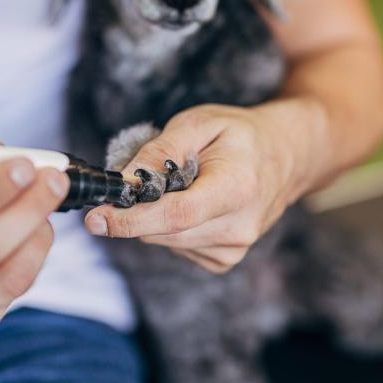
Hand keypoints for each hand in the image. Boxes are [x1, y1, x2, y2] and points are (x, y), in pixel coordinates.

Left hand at [85, 102, 327, 273]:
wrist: (285, 156)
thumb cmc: (240, 135)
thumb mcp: (199, 123)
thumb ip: (160, 151)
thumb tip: (123, 181)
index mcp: (236, 188)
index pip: (175, 216)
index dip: (131, 219)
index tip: (96, 218)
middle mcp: (238, 226)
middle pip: (163, 231)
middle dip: (134, 212)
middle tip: (130, 183)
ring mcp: (234, 248)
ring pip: (164, 241)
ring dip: (154, 216)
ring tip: (178, 185)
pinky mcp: (225, 259)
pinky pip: (176, 247)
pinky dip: (169, 227)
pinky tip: (190, 202)